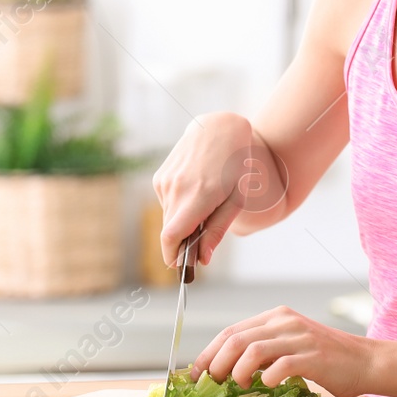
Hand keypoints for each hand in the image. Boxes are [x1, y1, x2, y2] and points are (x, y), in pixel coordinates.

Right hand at [152, 112, 287, 267]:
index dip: (172, 256)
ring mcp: (165, 181)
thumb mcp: (236, 200)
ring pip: (168, 217)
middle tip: (200, 243)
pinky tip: (194, 190)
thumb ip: (217, 230)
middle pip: (170, 231)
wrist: (219, 128)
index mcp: (199, 195)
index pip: (171, 236)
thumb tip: (202, 259)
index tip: (179, 268)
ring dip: (182, 222)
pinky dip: (178, 207)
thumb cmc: (235, 165)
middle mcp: (176, 188)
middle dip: (182, 243)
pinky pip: (166, 203)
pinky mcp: (160, 176)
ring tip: (205, 205)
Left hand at [193, 305, 373, 396]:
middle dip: (217, 363)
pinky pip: (281, 366)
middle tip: (212, 383)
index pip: (232, 331)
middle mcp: (285, 322)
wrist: (366, 361)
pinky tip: (267, 386)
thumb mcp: (290, 345)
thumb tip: (227, 370)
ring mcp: (299, 337)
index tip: (196, 372)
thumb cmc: (325, 359)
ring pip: (253, 350)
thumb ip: (264, 351)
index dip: (209, 352)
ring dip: (238, 371)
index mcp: (276, 317)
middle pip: (237, 339)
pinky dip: (267, 378)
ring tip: (239, 385)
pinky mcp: (313, 356)